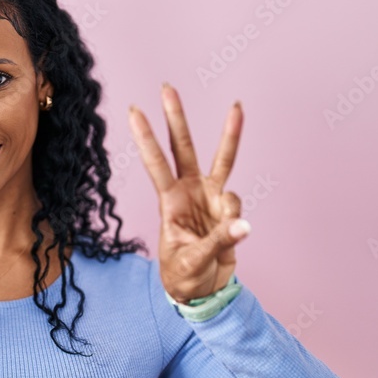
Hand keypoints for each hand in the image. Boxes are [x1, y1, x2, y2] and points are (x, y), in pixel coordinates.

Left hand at [128, 83, 247, 302]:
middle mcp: (189, 192)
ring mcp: (210, 197)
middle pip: (182, 147)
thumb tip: (243, 225)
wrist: (202, 291)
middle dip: (175, 117)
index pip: (156, 163)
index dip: (145, 138)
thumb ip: (217, 243)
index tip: (133, 111)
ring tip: (236, 107)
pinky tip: (233, 235)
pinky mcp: (229, 210)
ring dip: (230, 134)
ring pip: (222, 160)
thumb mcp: (192, 263)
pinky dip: (237, 220)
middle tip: (166, 86)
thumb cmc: (183, 277)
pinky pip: (238, 203)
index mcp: (169, 202)